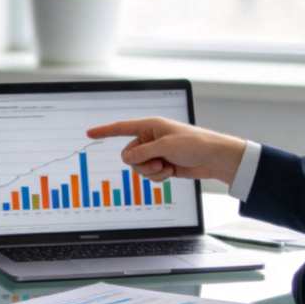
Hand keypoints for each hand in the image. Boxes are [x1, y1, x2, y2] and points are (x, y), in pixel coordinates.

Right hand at [85, 116, 245, 185]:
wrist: (214, 159)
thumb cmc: (194, 144)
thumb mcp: (165, 147)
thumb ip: (142, 152)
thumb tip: (126, 158)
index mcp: (150, 126)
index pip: (122, 128)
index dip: (105, 130)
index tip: (90, 133)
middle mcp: (150, 139)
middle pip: (129, 155)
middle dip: (142, 163)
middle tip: (158, 163)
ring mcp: (156, 153)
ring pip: (138, 167)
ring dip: (151, 171)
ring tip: (167, 167)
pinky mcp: (162, 165)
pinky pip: (150, 175)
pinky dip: (159, 176)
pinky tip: (171, 171)